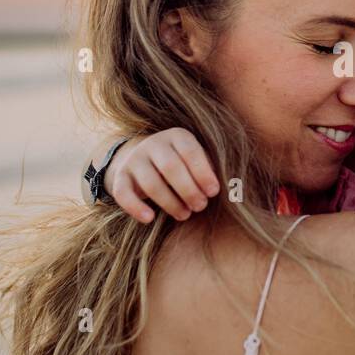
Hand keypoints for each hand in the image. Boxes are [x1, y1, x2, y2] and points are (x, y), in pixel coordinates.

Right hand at [104, 129, 219, 222]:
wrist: (143, 160)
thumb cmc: (183, 165)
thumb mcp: (197, 160)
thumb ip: (212, 171)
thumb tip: (235, 190)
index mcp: (177, 136)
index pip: (190, 151)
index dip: (203, 172)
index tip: (214, 192)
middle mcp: (153, 144)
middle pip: (171, 167)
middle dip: (188, 190)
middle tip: (201, 206)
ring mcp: (134, 159)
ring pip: (151, 183)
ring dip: (170, 202)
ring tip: (185, 214)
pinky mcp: (120, 177)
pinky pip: (123, 193)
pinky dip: (135, 207)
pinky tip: (150, 218)